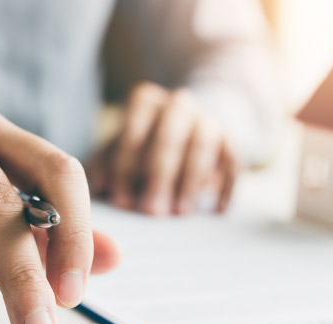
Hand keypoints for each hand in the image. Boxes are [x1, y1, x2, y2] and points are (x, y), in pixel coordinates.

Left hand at [88, 82, 237, 214]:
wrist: (189, 125)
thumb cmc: (144, 143)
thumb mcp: (120, 147)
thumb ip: (106, 164)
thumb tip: (99, 187)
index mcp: (145, 101)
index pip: (134, 131)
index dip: (126, 168)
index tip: (122, 203)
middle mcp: (179, 104)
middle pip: (169, 138)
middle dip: (160, 177)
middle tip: (153, 212)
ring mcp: (208, 120)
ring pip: (202, 146)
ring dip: (191, 181)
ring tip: (181, 213)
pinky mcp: (231, 142)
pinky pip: (233, 162)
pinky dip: (227, 187)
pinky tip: (217, 211)